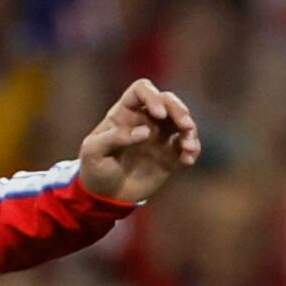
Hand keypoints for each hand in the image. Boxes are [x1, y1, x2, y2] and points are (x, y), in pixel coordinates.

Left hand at [78, 79, 201, 204]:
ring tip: (187, 147)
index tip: (159, 114)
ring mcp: (159, 135)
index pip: (141, 89)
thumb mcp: (93, 152)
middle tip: (185, 125)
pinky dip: (192, 148)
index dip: (152, 96)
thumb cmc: (95, 169)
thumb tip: (146, 132)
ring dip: (190, 130)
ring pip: (181, 120)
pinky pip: (186, 144)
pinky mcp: (169, 153)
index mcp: (124, 112)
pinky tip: (188, 161)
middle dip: (179, 109)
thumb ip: (115, 137)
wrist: (104, 195)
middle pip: (167, 100)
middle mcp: (144, 119)